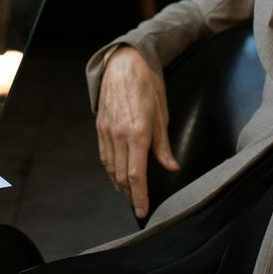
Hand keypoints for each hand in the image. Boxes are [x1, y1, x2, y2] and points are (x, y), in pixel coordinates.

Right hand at [96, 45, 178, 218]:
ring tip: (130, 194)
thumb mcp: (162, 114)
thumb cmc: (147, 85)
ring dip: (119, 184)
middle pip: (121, 175)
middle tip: (139, 205)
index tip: (143, 210)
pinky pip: (104, 155)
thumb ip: (163, 145)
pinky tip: (117, 175)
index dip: (140, 195)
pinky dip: (110, 169)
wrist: (124, 63)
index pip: (137, 174)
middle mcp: (119, 135)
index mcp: (138, 133)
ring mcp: (107, 131)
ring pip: (110, 168)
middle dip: (130, 194)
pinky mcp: (100, 127)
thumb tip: (171, 167)